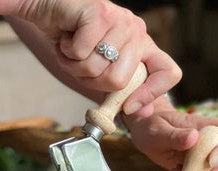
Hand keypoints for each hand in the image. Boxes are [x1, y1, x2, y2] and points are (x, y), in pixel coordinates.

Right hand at [15, 0, 181, 116]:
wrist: (49, 10)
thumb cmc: (74, 40)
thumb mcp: (99, 69)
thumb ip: (122, 89)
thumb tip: (142, 112)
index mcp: (142, 46)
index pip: (168, 72)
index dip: (151, 94)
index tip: (128, 106)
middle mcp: (136, 31)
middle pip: (119, 81)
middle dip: (90, 80)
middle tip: (81, 63)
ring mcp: (121, 20)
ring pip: (95, 68)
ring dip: (73, 65)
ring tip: (72, 49)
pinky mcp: (101, 13)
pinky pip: (81, 53)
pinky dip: (66, 51)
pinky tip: (67, 37)